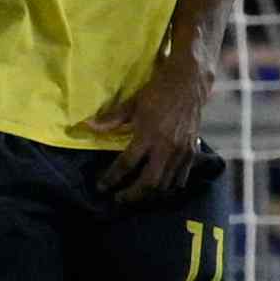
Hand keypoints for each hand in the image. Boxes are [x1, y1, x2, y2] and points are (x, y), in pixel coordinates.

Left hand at [116, 47, 215, 193]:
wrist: (188, 82)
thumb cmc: (157, 91)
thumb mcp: (133, 103)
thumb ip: (112, 119)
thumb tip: (87, 126)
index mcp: (148, 135)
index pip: (126, 164)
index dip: (111, 178)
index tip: (102, 186)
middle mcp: (165, 147)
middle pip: (147, 183)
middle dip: (131, 195)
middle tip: (119, 198)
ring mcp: (181, 151)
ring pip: (165, 184)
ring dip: (149, 194)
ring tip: (136, 195)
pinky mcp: (192, 151)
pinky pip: (181, 178)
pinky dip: (169, 187)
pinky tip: (159, 188)